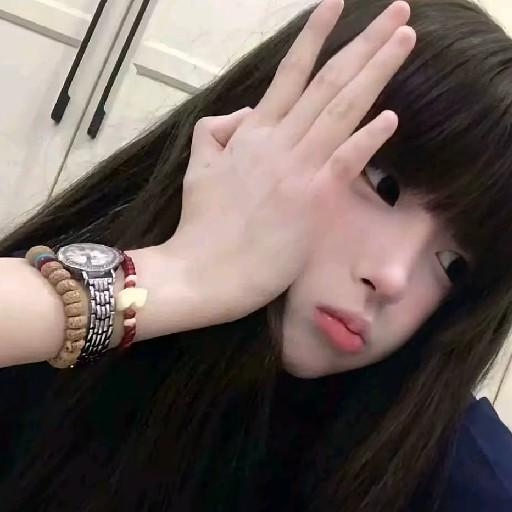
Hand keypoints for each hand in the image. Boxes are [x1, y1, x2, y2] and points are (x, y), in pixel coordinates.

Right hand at [164, 0, 415, 323]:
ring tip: (404, 39)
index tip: (334, 5)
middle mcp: (277, 142)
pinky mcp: (310, 201)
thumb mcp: (198, 168)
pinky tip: (391, 116)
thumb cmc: (201, 225)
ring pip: (340, 110)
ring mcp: (296, 169)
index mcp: (251, 134)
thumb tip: (244, 114)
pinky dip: (367, 137)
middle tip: (397, 11)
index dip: (313, 36)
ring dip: (375, 72)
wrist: (204, 271)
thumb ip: (215, 132)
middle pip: (326, 83)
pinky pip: (343, 161)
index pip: (288, 74)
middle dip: (364, 43)